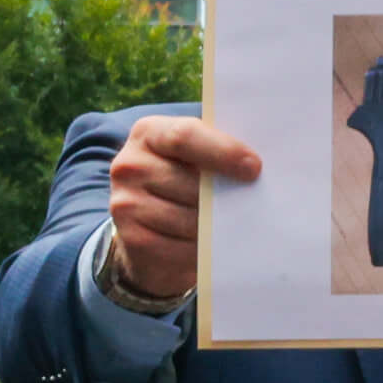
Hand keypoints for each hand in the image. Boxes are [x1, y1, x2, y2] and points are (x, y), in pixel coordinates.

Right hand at [105, 116, 262, 301]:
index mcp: (151, 132)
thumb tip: (256, 165)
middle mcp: (130, 164)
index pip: (185, 136)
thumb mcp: (198, 155)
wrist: (151, 223)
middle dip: (226, 197)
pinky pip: (179, 247)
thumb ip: (220, 150)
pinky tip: (211, 246)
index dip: (223, 151)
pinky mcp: (132, 238)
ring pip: (190, 218)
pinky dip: (202, 249)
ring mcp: (125, 202)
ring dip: (218, 227)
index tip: (254, 168)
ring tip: (231, 226)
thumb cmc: (189, 179)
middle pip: (192, 183)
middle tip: (251, 205)